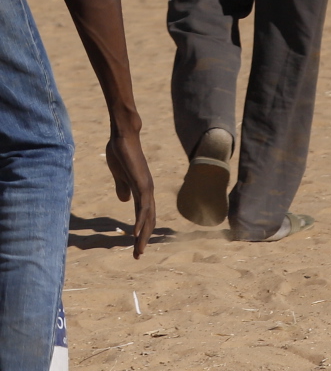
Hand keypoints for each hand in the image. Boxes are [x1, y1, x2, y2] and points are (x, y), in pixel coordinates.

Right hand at [106, 125, 154, 258]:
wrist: (124, 137)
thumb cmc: (121, 154)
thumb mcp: (120, 175)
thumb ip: (123, 187)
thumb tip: (125, 200)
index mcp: (142, 190)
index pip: (145, 215)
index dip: (142, 231)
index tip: (137, 246)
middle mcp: (147, 190)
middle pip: (149, 219)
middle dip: (144, 238)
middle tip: (139, 255)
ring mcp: (146, 187)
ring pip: (148, 215)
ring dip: (143, 233)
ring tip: (139, 249)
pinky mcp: (141, 183)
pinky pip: (142, 205)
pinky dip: (141, 219)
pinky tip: (137, 232)